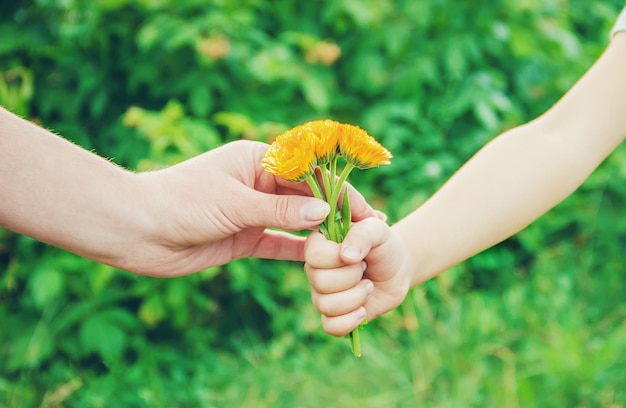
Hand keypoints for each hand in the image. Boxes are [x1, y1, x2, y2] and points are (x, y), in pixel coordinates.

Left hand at [133, 140, 378, 275]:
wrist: (137, 230)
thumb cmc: (182, 202)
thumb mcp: (235, 203)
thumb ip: (280, 211)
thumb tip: (323, 212)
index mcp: (256, 160)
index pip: (308, 172)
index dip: (338, 190)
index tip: (364, 209)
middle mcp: (257, 184)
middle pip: (305, 197)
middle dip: (335, 213)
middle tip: (367, 232)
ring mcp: (251, 212)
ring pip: (295, 222)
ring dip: (320, 233)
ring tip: (351, 247)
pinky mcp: (243, 238)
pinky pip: (278, 245)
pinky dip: (299, 251)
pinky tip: (322, 260)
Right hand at [304, 217, 410, 336]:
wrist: (397, 269)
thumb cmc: (383, 245)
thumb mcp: (377, 230)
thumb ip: (362, 234)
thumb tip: (346, 256)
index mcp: (318, 245)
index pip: (314, 255)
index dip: (338, 258)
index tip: (357, 253)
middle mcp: (315, 270)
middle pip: (320, 282)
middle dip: (352, 277)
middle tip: (365, 269)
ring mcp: (322, 294)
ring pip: (325, 306)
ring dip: (355, 297)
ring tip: (368, 286)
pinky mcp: (333, 315)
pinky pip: (330, 327)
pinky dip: (350, 321)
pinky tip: (363, 310)